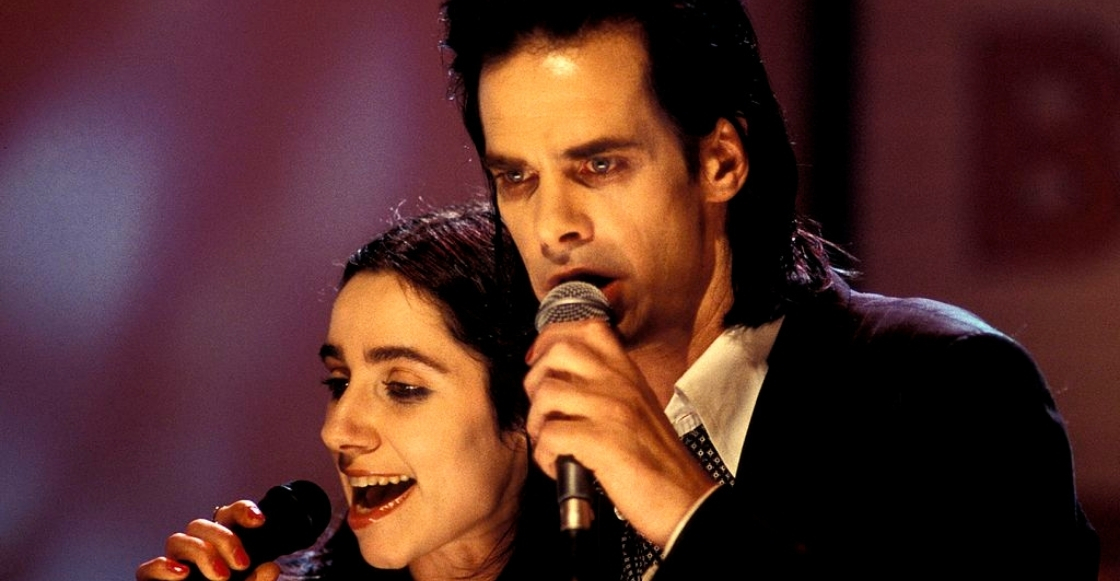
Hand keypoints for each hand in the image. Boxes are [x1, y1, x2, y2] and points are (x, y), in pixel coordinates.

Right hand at [135, 501, 280, 580]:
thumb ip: (257, 580)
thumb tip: (271, 568)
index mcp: (220, 544)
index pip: (227, 515)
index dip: (242, 510)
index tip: (260, 521)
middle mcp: (195, 549)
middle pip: (201, 525)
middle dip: (224, 540)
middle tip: (242, 564)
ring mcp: (173, 563)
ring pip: (177, 540)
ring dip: (200, 553)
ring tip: (221, 577)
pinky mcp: (153, 580)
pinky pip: (147, 568)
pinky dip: (163, 567)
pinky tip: (182, 573)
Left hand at [524, 320, 716, 545]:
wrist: (683, 499)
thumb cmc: (657, 461)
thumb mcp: (637, 407)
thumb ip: (607, 387)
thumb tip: (562, 378)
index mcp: (628, 374)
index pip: (587, 328)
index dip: (552, 339)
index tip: (539, 361)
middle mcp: (620, 385)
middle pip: (558, 352)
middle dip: (535, 380)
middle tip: (542, 408)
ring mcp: (611, 411)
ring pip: (546, 394)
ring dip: (537, 423)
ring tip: (549, 443)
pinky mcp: (602, 442)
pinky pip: (550, 436)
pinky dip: (544, 456)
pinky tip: (558, 465)